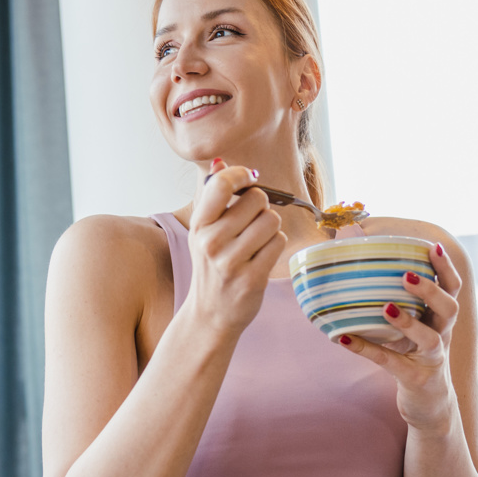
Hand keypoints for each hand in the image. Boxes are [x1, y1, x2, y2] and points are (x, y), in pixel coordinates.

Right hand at [185, 159, 285, 336]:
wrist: (211, 314)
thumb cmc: (211, 266)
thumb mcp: (202, 232)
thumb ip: (211, 195)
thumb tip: (221, 162)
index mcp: (199, 225)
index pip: (220, 184)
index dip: (241, 175)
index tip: (250, 179)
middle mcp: (212, 242)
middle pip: (257, 199)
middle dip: (261, 207)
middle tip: (252, 224)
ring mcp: (232, 262)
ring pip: (271, 220)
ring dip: (271, 228)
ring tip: (258, 241)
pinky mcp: (252, 279)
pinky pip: (278, 242)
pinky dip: (276, 245)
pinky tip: (263, 256)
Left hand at [338, 242, 460, 430]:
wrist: (429, 405)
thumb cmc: (414, 357)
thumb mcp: (412, 330)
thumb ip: (396, 302)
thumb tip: (358, 262)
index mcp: (441, 320)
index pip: (452, 289)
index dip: (446, 268)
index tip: (434, 247)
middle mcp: (442, 336)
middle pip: (449, 309)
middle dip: (431, 291)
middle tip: (407, 275)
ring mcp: (432, 360)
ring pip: (429, 339)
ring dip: (408, 322)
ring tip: (385, 308)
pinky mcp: (415, 378)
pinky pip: (390, 363)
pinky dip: (366, 350)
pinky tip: (343, 340)